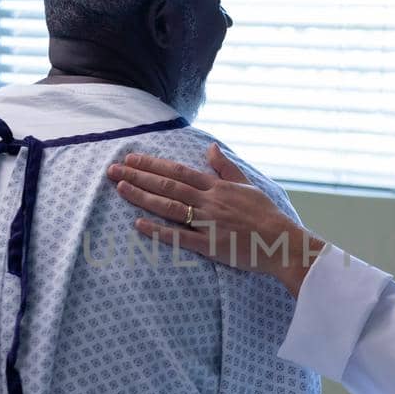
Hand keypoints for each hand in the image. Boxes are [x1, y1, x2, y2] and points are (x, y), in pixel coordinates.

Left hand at [107, 144, 326, 294]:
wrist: (280, 241)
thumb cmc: (265, 215)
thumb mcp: (247, 185)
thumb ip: (226, 167)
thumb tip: (210, 148)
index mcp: (216, 186)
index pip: (178, 171)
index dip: (152, 164)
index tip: (131, 158)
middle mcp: (209, 201)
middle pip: (167, 186)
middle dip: (139, 176)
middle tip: (114, 170)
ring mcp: (207, 223)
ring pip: (169, 206)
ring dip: (143, 196)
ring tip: (121, 188)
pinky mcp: (209, 245)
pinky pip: (179, 237)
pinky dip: (158, 231)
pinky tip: (138, 224)